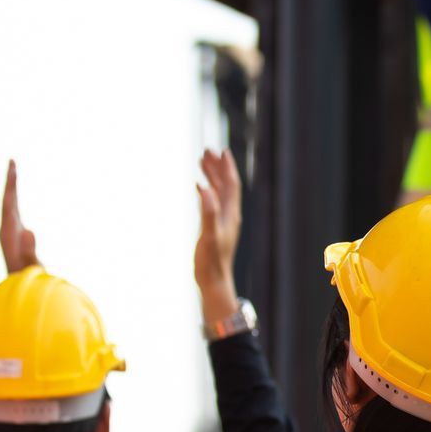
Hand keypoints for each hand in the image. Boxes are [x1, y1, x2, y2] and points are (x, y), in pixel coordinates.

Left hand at [0, 160, 39, 273]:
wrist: (22, 293)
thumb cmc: (29, 280)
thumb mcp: (32, 265)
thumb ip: (29, 250)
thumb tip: (28, 230)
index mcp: (9, 233)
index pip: (8, 203)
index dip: (10, 185)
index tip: (11, 167)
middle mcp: (7, 231)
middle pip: (7, 201)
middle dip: (10, 182)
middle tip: (11, 161)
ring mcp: (11, 234)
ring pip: (9, 207)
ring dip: (12, 190)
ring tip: (13, 173)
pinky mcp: (16, 238)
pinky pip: (14, 214)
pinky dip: (15, 202)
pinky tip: (15, 198)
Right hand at [195, 149, 242, 321]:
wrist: (213, 281)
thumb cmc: (212, 261)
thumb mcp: (209, 235)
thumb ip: (208, 213)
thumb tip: (206, 190)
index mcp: (230, 214)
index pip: (231, 184)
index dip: (227, 167)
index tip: (221, 151)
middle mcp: (229, 215)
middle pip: (225, 184)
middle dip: (217, 167)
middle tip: (206, 150)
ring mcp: (222, 220)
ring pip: (218, 192)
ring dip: (212, 175)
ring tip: (201, 161)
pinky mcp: (214, 227)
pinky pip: (211, 203)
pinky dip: (206, 191)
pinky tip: (199, 186)